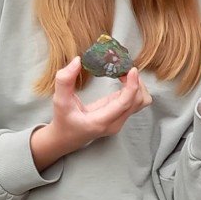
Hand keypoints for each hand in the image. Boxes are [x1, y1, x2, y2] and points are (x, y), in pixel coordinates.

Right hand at [32, 56, 151, 167]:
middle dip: (135, 82)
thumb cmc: (63, 120)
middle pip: (138, 101)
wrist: (66, 138)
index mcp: (101, 121)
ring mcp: (120, 121)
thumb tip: (77, 61)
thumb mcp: (59, 100)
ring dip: (137, 85)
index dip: (132, 85)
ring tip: (124, 73)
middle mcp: (115, 123)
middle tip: (123, 67)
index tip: (132, 69)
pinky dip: (134, 88)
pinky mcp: (121, 115)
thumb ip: (64, 81)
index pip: (125, 103)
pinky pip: (135, 101)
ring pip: (141, 102)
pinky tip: (122, 78)